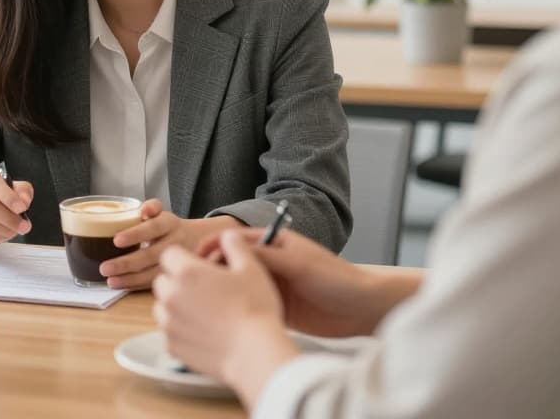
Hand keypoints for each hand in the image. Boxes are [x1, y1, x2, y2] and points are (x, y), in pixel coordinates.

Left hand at [98, 200, 223, 289]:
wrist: (197, 241)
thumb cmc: (168, 227)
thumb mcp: (162, 212)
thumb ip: (152, 207)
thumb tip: (144, 208)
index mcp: (170, 223)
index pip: (153, 227)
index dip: (135, 234)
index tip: (116, 240)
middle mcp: (174, 243)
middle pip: (151, 255)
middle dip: (126, 263)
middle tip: (104, 268)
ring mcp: (175, 263)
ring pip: (152, 273)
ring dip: (129, 279)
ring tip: (110, 280)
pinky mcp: (172, 276)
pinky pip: (153, 283)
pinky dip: (135, 285)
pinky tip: (120, 285)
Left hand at [153, 232, 299, 407]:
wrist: (255, 353)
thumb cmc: (255, 308)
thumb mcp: (251, 267)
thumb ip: (235, 245)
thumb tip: (228, 235)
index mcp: (186, 272)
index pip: (169, 254)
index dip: (184, 258)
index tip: (199, 267)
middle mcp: (171, 295)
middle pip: (163, 280)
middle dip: (177, 281)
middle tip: (203, 290)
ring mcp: (168, 323)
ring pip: (162, 306)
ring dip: (175, 305)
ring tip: (202, 311)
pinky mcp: (172, 346)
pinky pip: (168, 331)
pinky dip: (179, 329)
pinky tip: (202, 331)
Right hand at [197, 227, 396, 337]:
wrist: (363, 309)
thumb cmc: (337, 279)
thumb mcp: (298, 263)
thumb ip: (266, 255)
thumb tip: (229, 248)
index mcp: (275, 243)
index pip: (235, 240)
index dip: (214, 246)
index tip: (196, 258)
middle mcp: (271, 262)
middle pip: (233, 263)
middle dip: (214, 271)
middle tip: (197, 285)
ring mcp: (273, 285)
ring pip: (240, 286)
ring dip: (224, 292)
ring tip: (206, 304)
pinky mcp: (277, 308)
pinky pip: (251, 305)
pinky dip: (238, 310)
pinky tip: (224, 318)